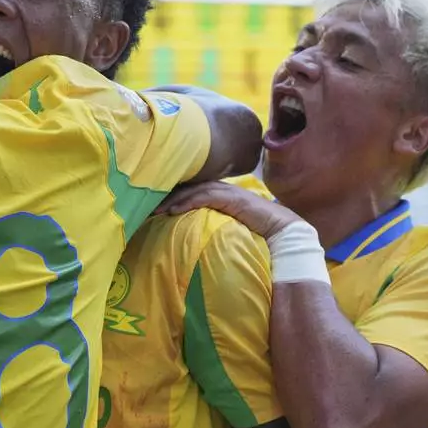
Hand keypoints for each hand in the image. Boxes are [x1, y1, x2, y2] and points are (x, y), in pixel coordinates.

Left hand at [157, 182, 302, 240]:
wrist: (285, 234)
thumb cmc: (256, 234)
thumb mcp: (225, 229)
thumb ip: (208, 227)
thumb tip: (186, 240)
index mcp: (218, 194)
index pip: (189, 189)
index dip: (169, 195)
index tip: (149, 205)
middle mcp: (222, 189)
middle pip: (188, 187)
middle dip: (165, 193)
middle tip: (143, 202)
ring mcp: (228, 192)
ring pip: (194, 189)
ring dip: (172, 198)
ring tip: (154, 208)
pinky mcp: (234, 199)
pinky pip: (206, 197)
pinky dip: (188, 202)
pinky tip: (173, 211)